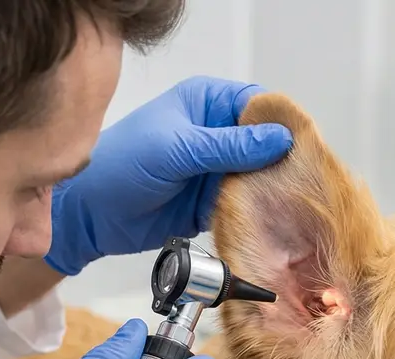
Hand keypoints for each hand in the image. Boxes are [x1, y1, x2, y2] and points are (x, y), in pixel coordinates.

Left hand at [45, 75, 293, 275]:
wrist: (91, 214)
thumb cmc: (122, 166)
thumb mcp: (177, 149)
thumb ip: (229, 146)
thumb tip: (281, 139)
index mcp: (206, 103)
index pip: (258, 105)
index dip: (281, 124)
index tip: (303, 146)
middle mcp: (216, 132)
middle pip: (265, 143)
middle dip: (282, 161)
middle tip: (303, 180)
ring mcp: (216, 168)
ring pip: (259, 176)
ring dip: (272, 189)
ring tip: (294, 203)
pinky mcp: (213, 201)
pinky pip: (246, 204)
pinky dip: (258, 212)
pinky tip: (274, 219)